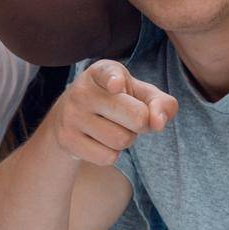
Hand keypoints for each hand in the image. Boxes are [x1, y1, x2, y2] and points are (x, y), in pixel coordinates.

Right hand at [49, 60, 176, 166]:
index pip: (109, 74)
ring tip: (112, 128)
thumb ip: (162, 103)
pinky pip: (107, 157)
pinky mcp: (66, 139)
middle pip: (136, 117)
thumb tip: (158, 124)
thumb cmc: (116, 103)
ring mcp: (71, 116)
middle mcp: (82, 91)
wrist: (69, 119)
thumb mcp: (140, 94)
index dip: (115, 79)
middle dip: (142, 123)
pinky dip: (111, 154)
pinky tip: (99, 141)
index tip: (117, 86)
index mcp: (100, 72)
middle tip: (129, 119)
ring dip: (126, 140)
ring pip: (122, 140)